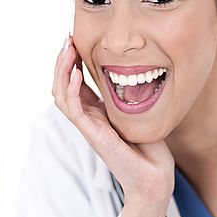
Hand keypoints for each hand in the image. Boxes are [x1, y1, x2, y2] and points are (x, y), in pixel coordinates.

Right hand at [51, 35, 174, 206]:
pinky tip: (75, 72)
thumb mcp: (138, 114)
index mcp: (97, 113)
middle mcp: (89, 119)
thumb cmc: (151, 150)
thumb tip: (134, 71)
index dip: (71, 61)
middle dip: (62, 61)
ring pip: (61, 95)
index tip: (75, 39)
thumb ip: (129, 96)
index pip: (74, 83)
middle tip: (67, 38)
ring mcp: (89, 127)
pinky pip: (73, 109)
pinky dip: (70, 89)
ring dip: (61, 70)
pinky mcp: (93, 135)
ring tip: (67, 49)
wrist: (155, 178)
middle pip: (62, 86)